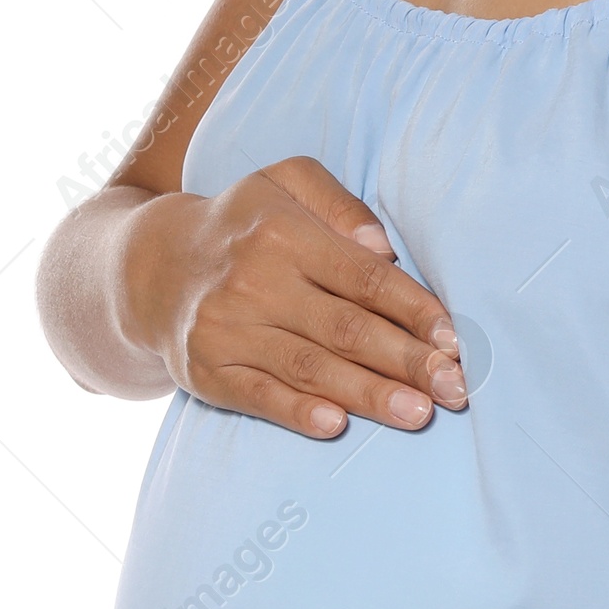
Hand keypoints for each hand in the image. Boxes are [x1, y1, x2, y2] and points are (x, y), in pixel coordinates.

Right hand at [118, 156, 465, 438]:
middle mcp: (254, 283)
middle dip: (407, 361)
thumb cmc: (245, 224)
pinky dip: (297, 413)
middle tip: (456, 388)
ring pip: (310, 368)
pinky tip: (337, 426)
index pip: (364, 278)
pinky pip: (259, 396)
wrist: (152, 268)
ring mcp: (228, 330)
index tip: (454, 339)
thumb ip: (340, 204)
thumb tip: (385, 248)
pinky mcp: (207, 371)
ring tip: (420, 414)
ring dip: (369, 395)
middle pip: (346, 329)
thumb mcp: (286, 183)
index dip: (414, 310)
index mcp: (284, 234)